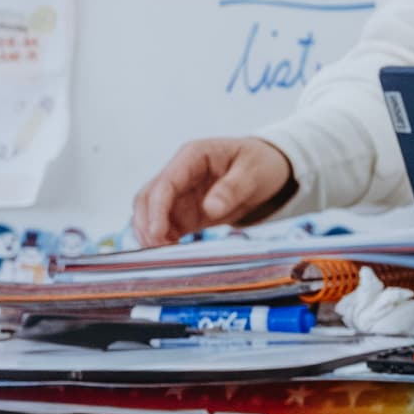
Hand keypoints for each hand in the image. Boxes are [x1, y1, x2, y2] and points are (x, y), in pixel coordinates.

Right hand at [132, 136, 293, 244]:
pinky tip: (171, 255)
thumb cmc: (259, 162)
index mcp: (192, 156)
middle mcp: (179, 174)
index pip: (165, 183)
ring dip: (150, 234)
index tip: (157, 233)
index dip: (156, 209)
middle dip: (147, 224)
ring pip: (149, 213)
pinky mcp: (184, 213)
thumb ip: (232, 188)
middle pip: (148, 198)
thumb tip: (211, 208)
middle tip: (159, 251)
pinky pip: (164, 227)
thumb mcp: (252, 171)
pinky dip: (162, 241)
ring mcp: (179, 194)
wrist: (267, 171)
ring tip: (164, 257)